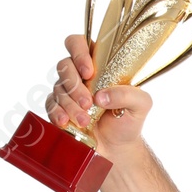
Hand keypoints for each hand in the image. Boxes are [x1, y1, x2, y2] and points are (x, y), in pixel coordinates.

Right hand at [46, 33, 152, 156]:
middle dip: (75, 85)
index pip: (79, 43)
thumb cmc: (129, 120)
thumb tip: (101, 96)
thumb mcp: (140, 105)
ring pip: (59, 88)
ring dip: (70, 105)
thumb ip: (128, 95)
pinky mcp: (60, 108)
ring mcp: (68, 91)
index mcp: (98, 63)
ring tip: (85, 121)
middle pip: (64, 65)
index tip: (88, 72)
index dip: (79, 52)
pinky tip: (66, 122)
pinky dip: (57, 113)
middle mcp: (79, 74)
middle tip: (88, 103)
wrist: (118, 148)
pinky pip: (51, 105)